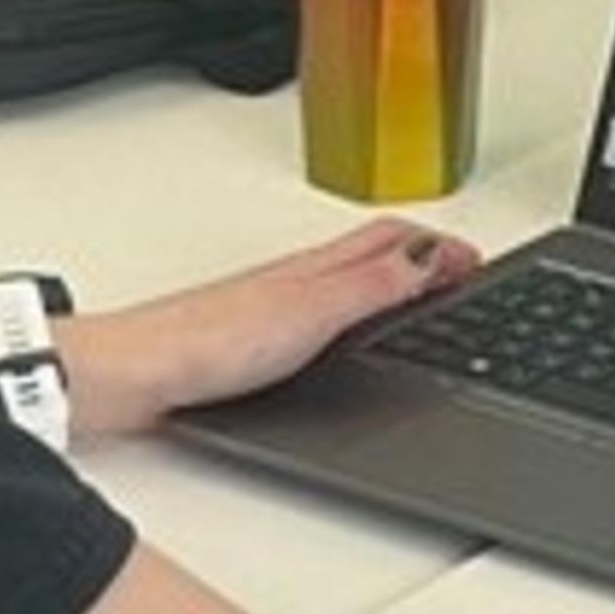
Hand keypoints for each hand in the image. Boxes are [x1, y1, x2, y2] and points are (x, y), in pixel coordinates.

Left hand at [57, 218, 479, 437]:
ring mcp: (273, 305)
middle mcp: (296, 278)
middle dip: (422, 253)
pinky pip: (321, 309)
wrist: (136, 374)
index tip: (477, 258)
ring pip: (346, 277)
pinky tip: (344, 331)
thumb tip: (429, 255)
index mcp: (317, 267)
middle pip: (372, 251)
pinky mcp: (251, 337)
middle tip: (459, 264)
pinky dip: (352, 307)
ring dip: (390, 275)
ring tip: (419, 283)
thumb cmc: (208, 341)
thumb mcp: (310, 313)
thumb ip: (371, 286)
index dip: (440, 246)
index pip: (393, 240)